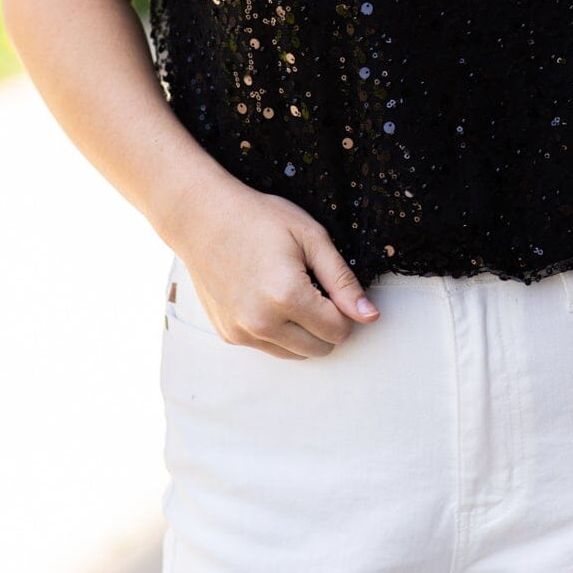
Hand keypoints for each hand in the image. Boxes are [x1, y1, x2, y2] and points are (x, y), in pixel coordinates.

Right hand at [168, 171, 380, 359]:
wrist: (202, 218)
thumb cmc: (259, 218)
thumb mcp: (311, 237)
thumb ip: (342, 280)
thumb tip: (370, 316)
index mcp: (287, 296)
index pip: (339, 330)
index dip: (345, 309)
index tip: (332, 285)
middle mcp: (262, 323)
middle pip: (321, 349)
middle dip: (327, 324)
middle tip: (314, 288)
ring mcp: (242, 333)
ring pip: (296, 354)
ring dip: (303, 332)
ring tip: (290, 292)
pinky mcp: (229, 336)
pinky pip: (269, 348)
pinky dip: (278, 331)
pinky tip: (267, 297)